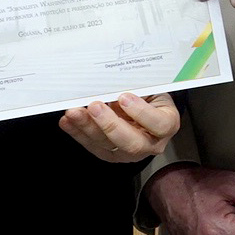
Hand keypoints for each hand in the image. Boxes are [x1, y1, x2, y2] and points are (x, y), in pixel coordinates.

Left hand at [61, 91, 178, 162]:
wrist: (143, 104)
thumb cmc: (149, 93)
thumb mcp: (150, 86)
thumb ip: (137, 86)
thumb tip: (113, 81)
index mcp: (167, 124)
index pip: (159, 124)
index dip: (142, 113)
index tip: (124, 97)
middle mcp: (151, 143)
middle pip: (132, 142)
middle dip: (110, 125)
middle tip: (94, 106)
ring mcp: (129, 152)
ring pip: (108, 145)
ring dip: (87, 128)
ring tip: (73, 112)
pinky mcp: (111, 154)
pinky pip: (93, 146)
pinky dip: (78, 133)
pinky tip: (67, 122)